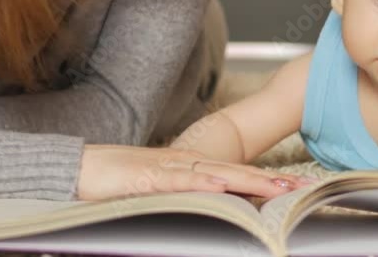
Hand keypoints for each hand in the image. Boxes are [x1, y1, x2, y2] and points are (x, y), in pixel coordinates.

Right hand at [77, 144, 314, 200]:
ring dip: (249, 181)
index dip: (263, 180)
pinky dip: (203, 183)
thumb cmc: (112, 182)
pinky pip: (180, 180)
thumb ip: (180, 198)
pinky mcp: (147, 178)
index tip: (292, 188)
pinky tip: (224, 186)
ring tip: (278, 188)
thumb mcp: (154, 192)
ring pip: (216, 174)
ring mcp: (166, 169)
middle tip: (301, 189)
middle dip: (269, 181)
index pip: (232, 174)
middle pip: (234, 172)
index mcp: (185, 168)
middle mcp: (182, 164)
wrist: (76, 168)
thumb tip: (206, 212)